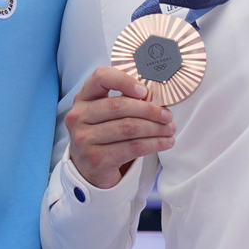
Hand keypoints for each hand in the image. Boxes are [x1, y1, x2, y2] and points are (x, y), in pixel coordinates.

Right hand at [65, 66, 176, 189]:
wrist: (90, 170)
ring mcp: (84, 138)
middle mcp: (79, 116)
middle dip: (149, 110)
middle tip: (167, 115)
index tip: (144, 91)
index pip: (100, 77)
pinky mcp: (96, 158)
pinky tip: (165, 143)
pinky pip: (132, 147)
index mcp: (83, 98)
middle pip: (119, 106)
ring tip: (170, 130)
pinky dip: (154, 144)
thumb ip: (125, 101)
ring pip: (129, 128)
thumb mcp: (106, 115)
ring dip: (155, 128)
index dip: (124, 80)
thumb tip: (156, 99)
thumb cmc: (104, 135)